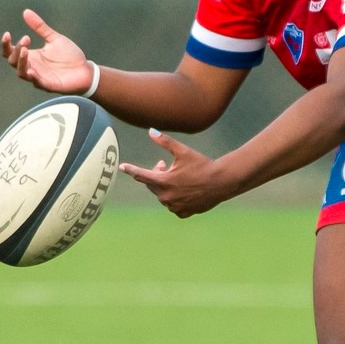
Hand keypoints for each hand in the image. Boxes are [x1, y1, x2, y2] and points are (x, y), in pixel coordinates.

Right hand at [0, 9, 92, 93]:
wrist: (85, 70)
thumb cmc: (69, 55)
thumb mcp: (54, 38)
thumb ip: (40, 27)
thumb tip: (26, 12)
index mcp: (31, 56)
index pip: (10, 52)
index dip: (6, 44)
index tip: (7, 34)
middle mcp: (31, 67)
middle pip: (13, 61)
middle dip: (16, 50)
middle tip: (26, 39)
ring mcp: (39, 77)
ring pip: (21, 73)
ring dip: (21, 62)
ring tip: (25, 50)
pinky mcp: (49, 85)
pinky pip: (37, 83)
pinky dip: (33, 77)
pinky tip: (32, 71)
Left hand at [120, 129, 237, 217]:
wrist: (222, 182)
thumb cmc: (202, 165)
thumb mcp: (183, 151)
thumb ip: (164, 142)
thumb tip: (150, 130)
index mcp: (163, 181)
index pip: (141, 175)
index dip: (131, 169)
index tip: (122, 167)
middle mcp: (166, 196)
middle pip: (152, 185)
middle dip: (156, 174)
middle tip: (165, 165)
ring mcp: (174, 207)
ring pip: (162, 195)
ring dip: (165, 186)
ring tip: (177, 177)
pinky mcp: (183, 213)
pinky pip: (173, 205)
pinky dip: (175, 198)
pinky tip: (184, 190)